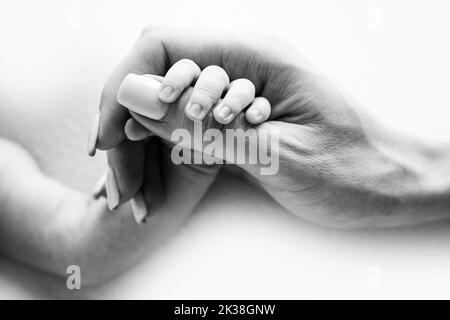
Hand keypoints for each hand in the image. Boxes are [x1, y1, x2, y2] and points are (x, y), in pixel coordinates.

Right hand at [95, 27, 449, 228]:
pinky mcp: (240, 115)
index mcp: (256, 57)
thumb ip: (203, 127)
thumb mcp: (274, 154)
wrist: (391, 184)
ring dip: (147, 137)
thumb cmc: (352, 171)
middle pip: (160, 72)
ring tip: (141, 187)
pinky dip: (170, 144)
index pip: (162, 46)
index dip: (124, 86)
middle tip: (122, 175)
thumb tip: (135, 97)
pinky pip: (190, 119)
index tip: (108, 135)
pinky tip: (166, 173)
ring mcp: (242, 88)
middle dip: (130, 118)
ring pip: (171, 99)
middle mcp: (245, 64)